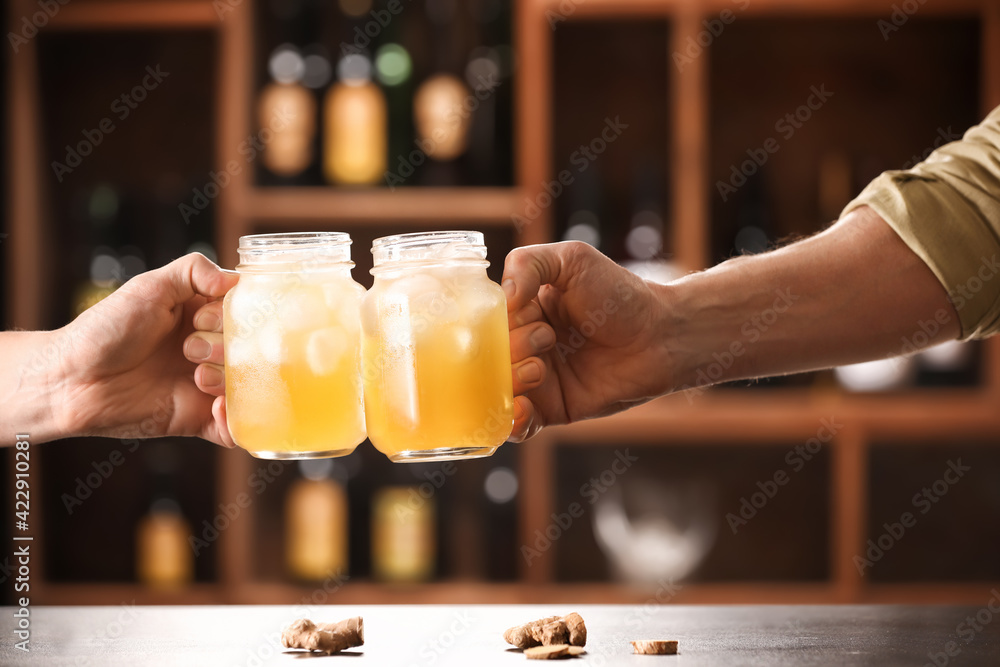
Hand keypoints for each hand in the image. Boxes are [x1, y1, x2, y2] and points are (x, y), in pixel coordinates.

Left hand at [56, 253, 237, 446]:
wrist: (70, 379)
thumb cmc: (104, 329)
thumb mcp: (150, 286)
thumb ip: (194, 270)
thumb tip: (234, 280)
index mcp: (203, 318)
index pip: (246, 316)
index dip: (234, 317)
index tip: (202, 320)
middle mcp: (210, 351)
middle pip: (251, 351)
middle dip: (228, 349)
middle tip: (190, 350)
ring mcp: (206, 386)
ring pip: (248, 387)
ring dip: (229, 380)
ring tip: (197, 377)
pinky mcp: (196, 419)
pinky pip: (234, 429)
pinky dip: (236, 421)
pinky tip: (217, 408)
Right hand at [502, 241, 672, 440]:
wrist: (661, 335)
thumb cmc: (620, 293)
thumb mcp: (572, 259)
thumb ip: (528, 263)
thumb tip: (502, 298)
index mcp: (521, 311)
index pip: (484, 323)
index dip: (494, 323)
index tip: (523, 314)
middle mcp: (524, 346)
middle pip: (488, 359)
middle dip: (509, 349)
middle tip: (546, 339)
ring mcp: (537, 380)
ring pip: (497, 392)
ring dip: (510, 382)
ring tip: (539, 369)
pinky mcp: (554, 409)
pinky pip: (519, 427)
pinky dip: (512, 422)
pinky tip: (523, 408)